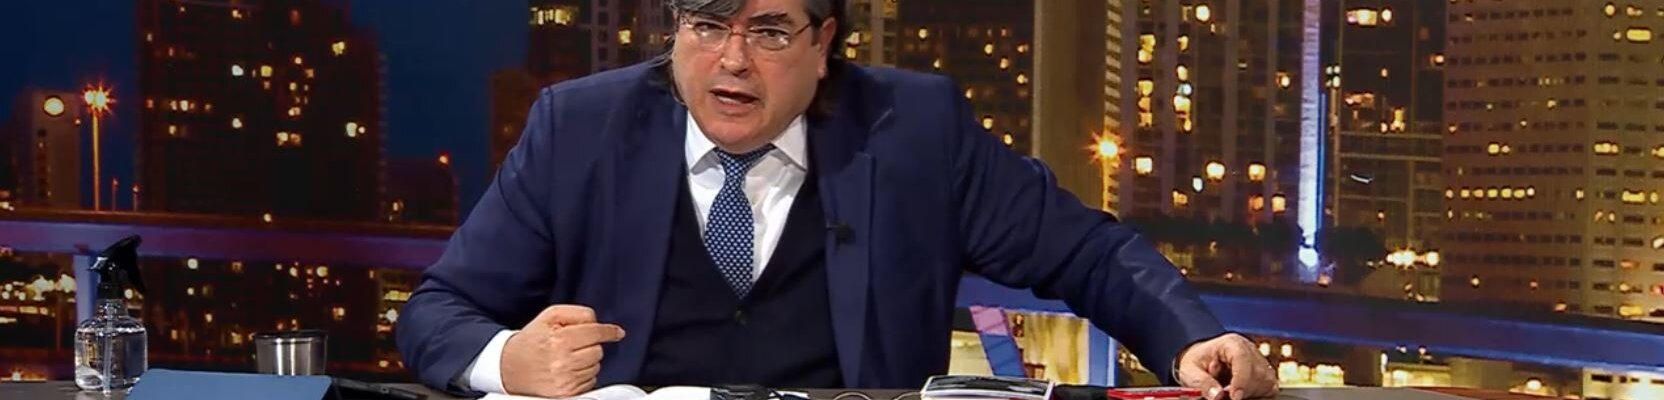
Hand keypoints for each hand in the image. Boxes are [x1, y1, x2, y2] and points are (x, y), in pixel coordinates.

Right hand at [500, 305, 626, 397]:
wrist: (509, 366)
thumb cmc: (532, 340)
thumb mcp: (550, 316)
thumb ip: (577, 313)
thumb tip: (598, 323)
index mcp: (560, 339)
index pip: (596, 333)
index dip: (609, 332)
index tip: (617, 333)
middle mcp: (563, 361)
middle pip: (598, 351)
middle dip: (591, 346)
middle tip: (574, 345)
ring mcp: (565, 380)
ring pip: (596, 367)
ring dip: (587, 361)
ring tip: (568, 358)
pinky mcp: (566, 393)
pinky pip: (590, 382)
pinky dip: (583, 375)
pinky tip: (568, 370)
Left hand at [1175, 333, 1277, 399]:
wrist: (1203, 363)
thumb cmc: (1197, 363)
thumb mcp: (1190, 371)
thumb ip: (1202, 382)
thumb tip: (1217, 395)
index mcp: (1231, 343)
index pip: (1243, 358)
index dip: (1241, 379)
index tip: (1235, 397)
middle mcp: (1250, 350)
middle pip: (1257, 373)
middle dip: (1243, 389)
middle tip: (1225, 395)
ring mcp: (1261, 363)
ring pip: (1267, 383)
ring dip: (1250, 393)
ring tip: (1230, 392)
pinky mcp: (1266, 377)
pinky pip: (1269, 389)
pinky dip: (1256, 395)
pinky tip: (1240, 394)